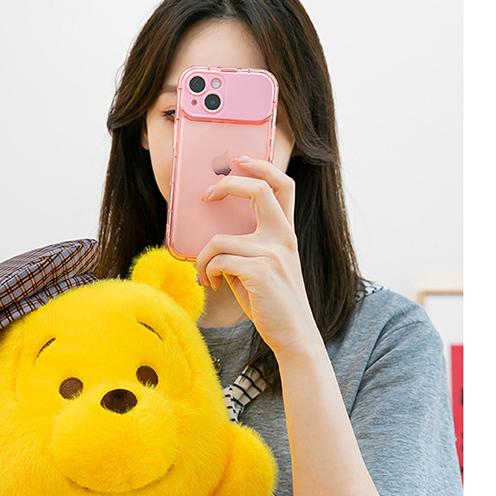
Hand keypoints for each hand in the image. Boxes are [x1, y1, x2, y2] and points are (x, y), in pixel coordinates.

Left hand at [196, 157, 319, 359]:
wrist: (293, 334)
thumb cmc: (273, 304)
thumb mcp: (265, 269)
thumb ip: (247, 249)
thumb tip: (214, 241)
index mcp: (286, 234)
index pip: (282, 185)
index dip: (261, 166)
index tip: (239, 161)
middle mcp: (283, 238)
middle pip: (258, 191)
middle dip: (226, 185)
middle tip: (207, 196)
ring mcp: (272, 254)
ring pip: (219, 240)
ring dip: (202, 257)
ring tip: (205, 273)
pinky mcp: (258, 271)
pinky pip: (218, 261)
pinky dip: (207, 272)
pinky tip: (211, 285)